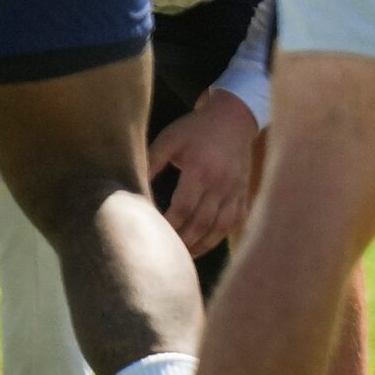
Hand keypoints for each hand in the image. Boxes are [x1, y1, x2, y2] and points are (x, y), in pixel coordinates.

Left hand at [147, 91, 259, 255]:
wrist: (234, 118)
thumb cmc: (196, 129)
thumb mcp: (170, 140)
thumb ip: (150, 162)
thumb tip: (130, 187)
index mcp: (200, 170)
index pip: (183, 208)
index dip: (167, 225)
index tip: (151, 234)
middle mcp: (221, 184)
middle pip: (201, 223)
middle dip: (183, 242)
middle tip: (164, 254)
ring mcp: (235, 190)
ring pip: (219, 227)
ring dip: (202, 245)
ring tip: (183, 256)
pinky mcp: (243, 193)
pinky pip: (235, 222)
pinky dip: (220, 237)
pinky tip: (205, 244)